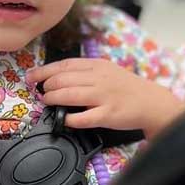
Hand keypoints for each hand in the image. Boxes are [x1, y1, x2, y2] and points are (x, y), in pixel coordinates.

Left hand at [27, 58, 184, 136]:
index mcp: (98, 65)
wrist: (153, 102)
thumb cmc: (128, 88)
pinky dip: (70, 119)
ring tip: (49, 102)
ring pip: (69, 96)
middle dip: (47, 87)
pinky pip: (83, 118)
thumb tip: (58, 79)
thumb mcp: (108, 71)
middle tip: (43, 93)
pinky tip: (66, 119)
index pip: (64, 65)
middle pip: (63, 80)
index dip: (44, 71)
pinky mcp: (108, 115)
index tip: (31, 77)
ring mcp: (104, 97)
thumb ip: (86, 73)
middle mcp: (100, 79)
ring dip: (53, 99)